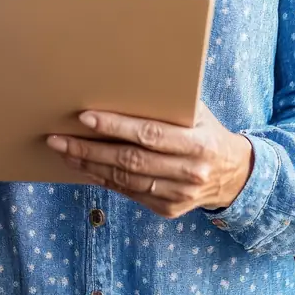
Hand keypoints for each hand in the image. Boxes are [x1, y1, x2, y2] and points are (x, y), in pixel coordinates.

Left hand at [46, 100, 253, 218]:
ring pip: (125, 181)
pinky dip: (104, 180)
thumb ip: (168, 104)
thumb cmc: (208, 131)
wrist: (235, 174)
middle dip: (90, 149)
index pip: (149, 134)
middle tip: (59, 139)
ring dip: (90, 166)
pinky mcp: (169, 209)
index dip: (115, 126)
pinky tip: (86, 168)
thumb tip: (122, 85)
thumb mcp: (198, 112)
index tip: (85, 117)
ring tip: (65, 152)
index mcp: (198, 142)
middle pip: (130, 161)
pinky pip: (130, 194)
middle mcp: (189, 172)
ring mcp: (179, 195)